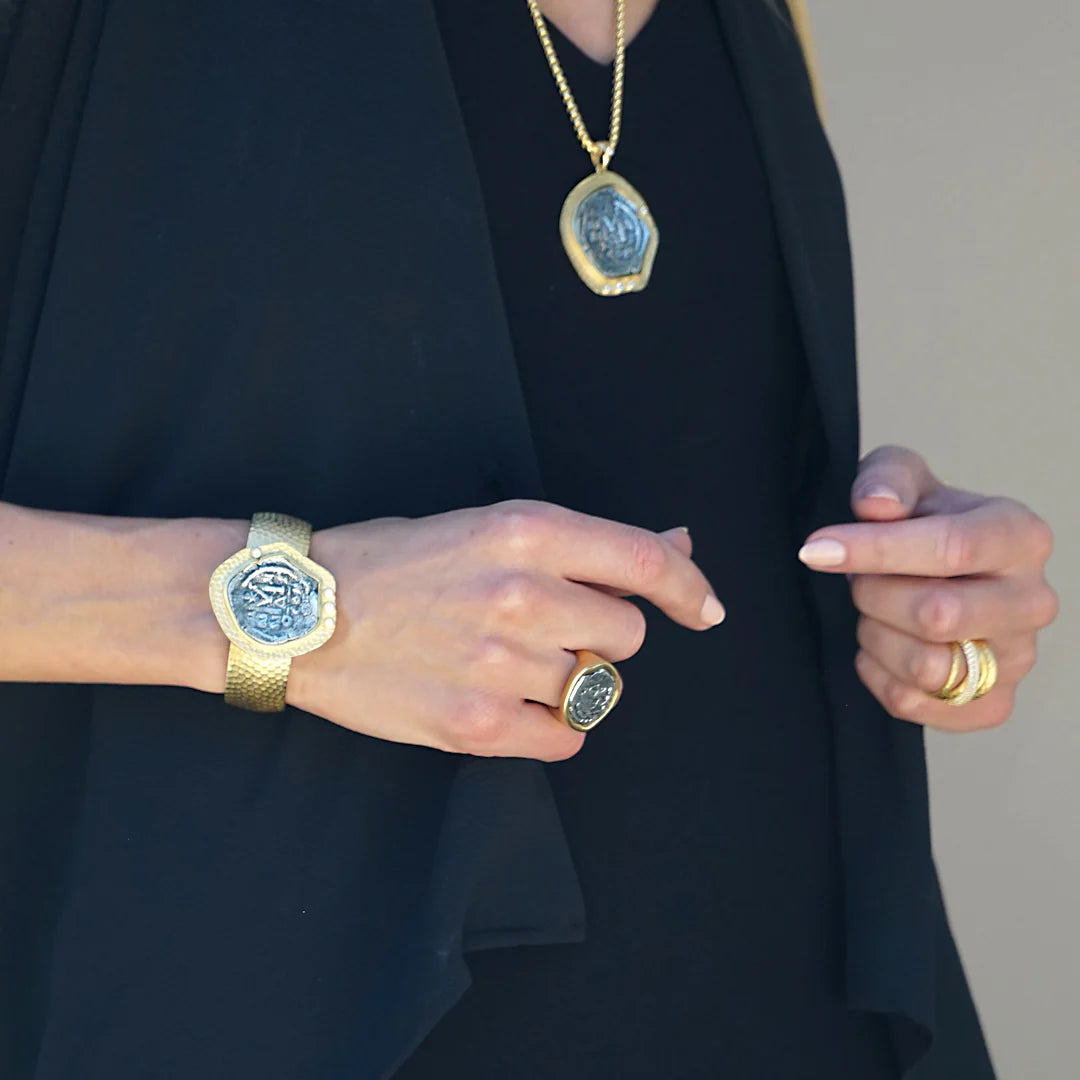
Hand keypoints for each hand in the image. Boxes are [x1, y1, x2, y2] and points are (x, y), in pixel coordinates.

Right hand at [288, 500, 724, 759]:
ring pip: (596, 687)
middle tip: (543, 628)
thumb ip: (584, 545)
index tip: (703, 610)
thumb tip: (677, 548)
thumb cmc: (389, 563)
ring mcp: (501, 665)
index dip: (689, 588)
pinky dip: (550, 726)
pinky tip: (506, 704)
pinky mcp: (477, 726)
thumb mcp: (485, 527)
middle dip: (599, 633)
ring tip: (503, 662)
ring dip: (567, 678)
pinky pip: (567, 739)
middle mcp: (523, 595)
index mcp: (525, 532)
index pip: (645, 562)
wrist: (296, 614)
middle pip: (628, 634)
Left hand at [797, 445, 1057, 731]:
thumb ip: (886, 478)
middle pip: (937, 614)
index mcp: (1020, 536)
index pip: (951, 548)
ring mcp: (1018, 658)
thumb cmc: (921, 520)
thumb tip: (877, 505)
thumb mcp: (901, 478)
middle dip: (874, 595)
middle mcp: (1032, 601)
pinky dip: (879, 676)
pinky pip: (915, 704)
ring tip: (875, 612)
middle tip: (859, 582)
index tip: (817, 550)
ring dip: (876, 636)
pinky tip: (880, 646)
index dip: (876, 550)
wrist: (938, 570)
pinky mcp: (991, 703)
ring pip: (927, 667)